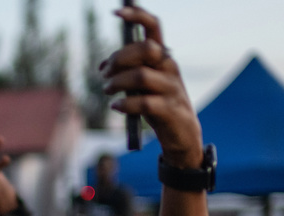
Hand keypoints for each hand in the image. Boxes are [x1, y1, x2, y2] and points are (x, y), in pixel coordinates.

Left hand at [101, 7, 202, 167]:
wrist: (181, 136)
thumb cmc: (159, 106)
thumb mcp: (142, 86)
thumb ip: (127, 73)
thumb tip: (102, 66)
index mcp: (163, 57)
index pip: (154, 27)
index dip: (137, 15)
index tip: (116, 12)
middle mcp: (170, 67)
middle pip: (145, 49)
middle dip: (119, 57)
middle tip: (105, 73)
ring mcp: (172, 88)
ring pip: (142, 75)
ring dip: (117, 82)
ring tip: (107, 91)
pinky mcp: (170, 110)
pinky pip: (145, 102)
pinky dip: (125, 104)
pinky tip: (116, 107)